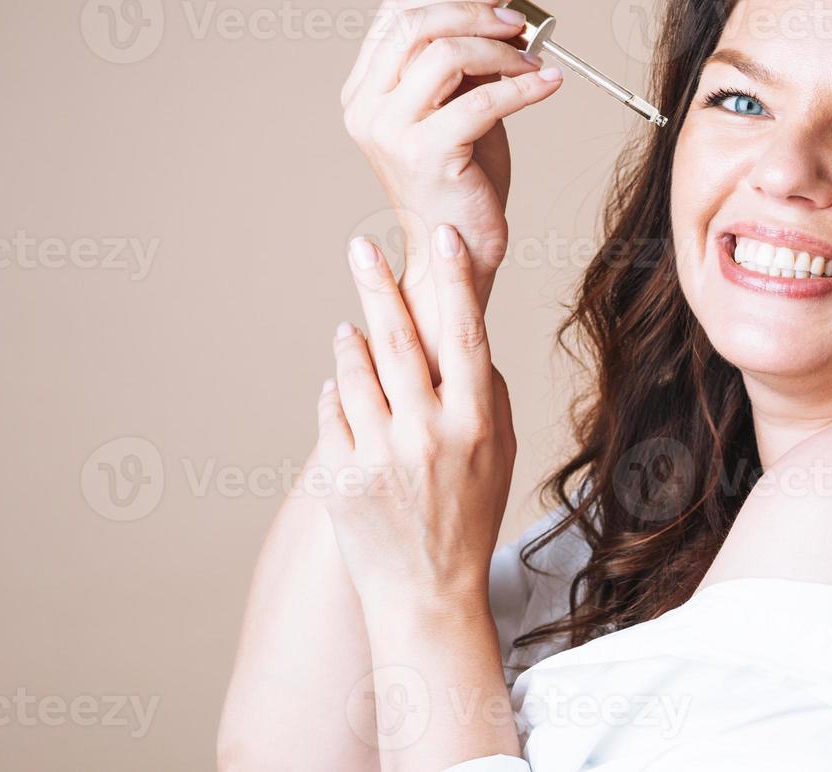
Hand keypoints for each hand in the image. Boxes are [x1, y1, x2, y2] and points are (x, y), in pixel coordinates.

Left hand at [316, 224, 516, 617]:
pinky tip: (343, 389)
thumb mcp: (500, 455)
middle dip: (378, 282)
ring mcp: (380, 454)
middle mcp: (428, 433)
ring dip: (351, 340)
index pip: (465, 335)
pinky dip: (336, 391)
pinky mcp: (340, 473)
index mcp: (476, 423)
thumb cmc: (469, 516)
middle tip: (361, 245)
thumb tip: (465, 339)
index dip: (455, 281)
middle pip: (397, 338)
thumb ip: (486, 394)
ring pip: (353, 369)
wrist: (426, 594)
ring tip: (352, 326)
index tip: (444, 236)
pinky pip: (331, 410)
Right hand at [340, 0, 563, 378]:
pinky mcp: (426, 154)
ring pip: (446, 54)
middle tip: (521, 23)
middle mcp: (367, 108)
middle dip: (476, 14)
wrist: (456, 251)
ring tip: (535, 61)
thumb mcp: (457, 108)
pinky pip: (483, 100)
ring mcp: (390, 131)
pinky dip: (524, 86)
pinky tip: (550, 84)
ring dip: (502, 50)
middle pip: (417, 25)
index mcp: (364, 91)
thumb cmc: (461, 180)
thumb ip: (462, 66)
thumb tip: (499, 19)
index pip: (394, 15)